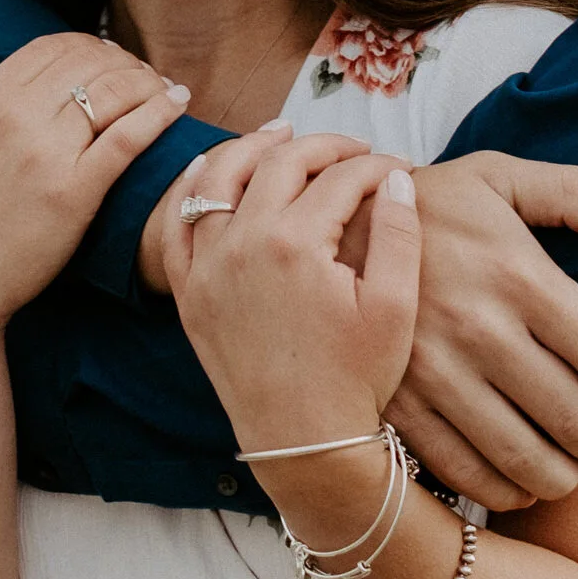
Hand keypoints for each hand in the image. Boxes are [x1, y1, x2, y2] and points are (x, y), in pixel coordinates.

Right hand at [0, 26, 189, 340]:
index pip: (51, 47)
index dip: (86, 45)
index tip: (104, 58)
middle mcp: (17, 117)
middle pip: (88, 62)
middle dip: (120, 60)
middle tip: (140, 73)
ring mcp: (49, 154)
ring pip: (114, 91)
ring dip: (146, 80)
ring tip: (162, 88)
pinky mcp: (76, 192)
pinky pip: (128, 137)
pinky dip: (159, 112)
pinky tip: (177, 102)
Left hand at [164, 130, 418, 453]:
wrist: (302, 444)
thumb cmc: (355, 379)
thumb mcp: (395, 308)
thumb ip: (400, 233)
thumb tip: (397, 177)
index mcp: (297, 244)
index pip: (341, 178)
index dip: (376, 166)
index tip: (399, 169)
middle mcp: (243, 244)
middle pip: (282, 162)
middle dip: (324, 146)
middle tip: (354, 151)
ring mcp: (209, 266)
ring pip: (220, 177)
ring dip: (253, 147)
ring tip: (282, 134)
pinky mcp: (190, 291)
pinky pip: (178, 224)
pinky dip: (191, 188)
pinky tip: (210, 169)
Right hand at [384, 153, 577, 509]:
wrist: (322, 233)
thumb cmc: (428, 206)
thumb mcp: (494, 176)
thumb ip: (571, 191)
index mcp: (517, 272)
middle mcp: (481, 328)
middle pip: (576, 418)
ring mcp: (437, 374)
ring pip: (526, 457)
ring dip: (564, 475)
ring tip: (573, 464)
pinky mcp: (399, 404)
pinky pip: (466, 473)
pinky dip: (504, 490)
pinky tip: (520, 480)